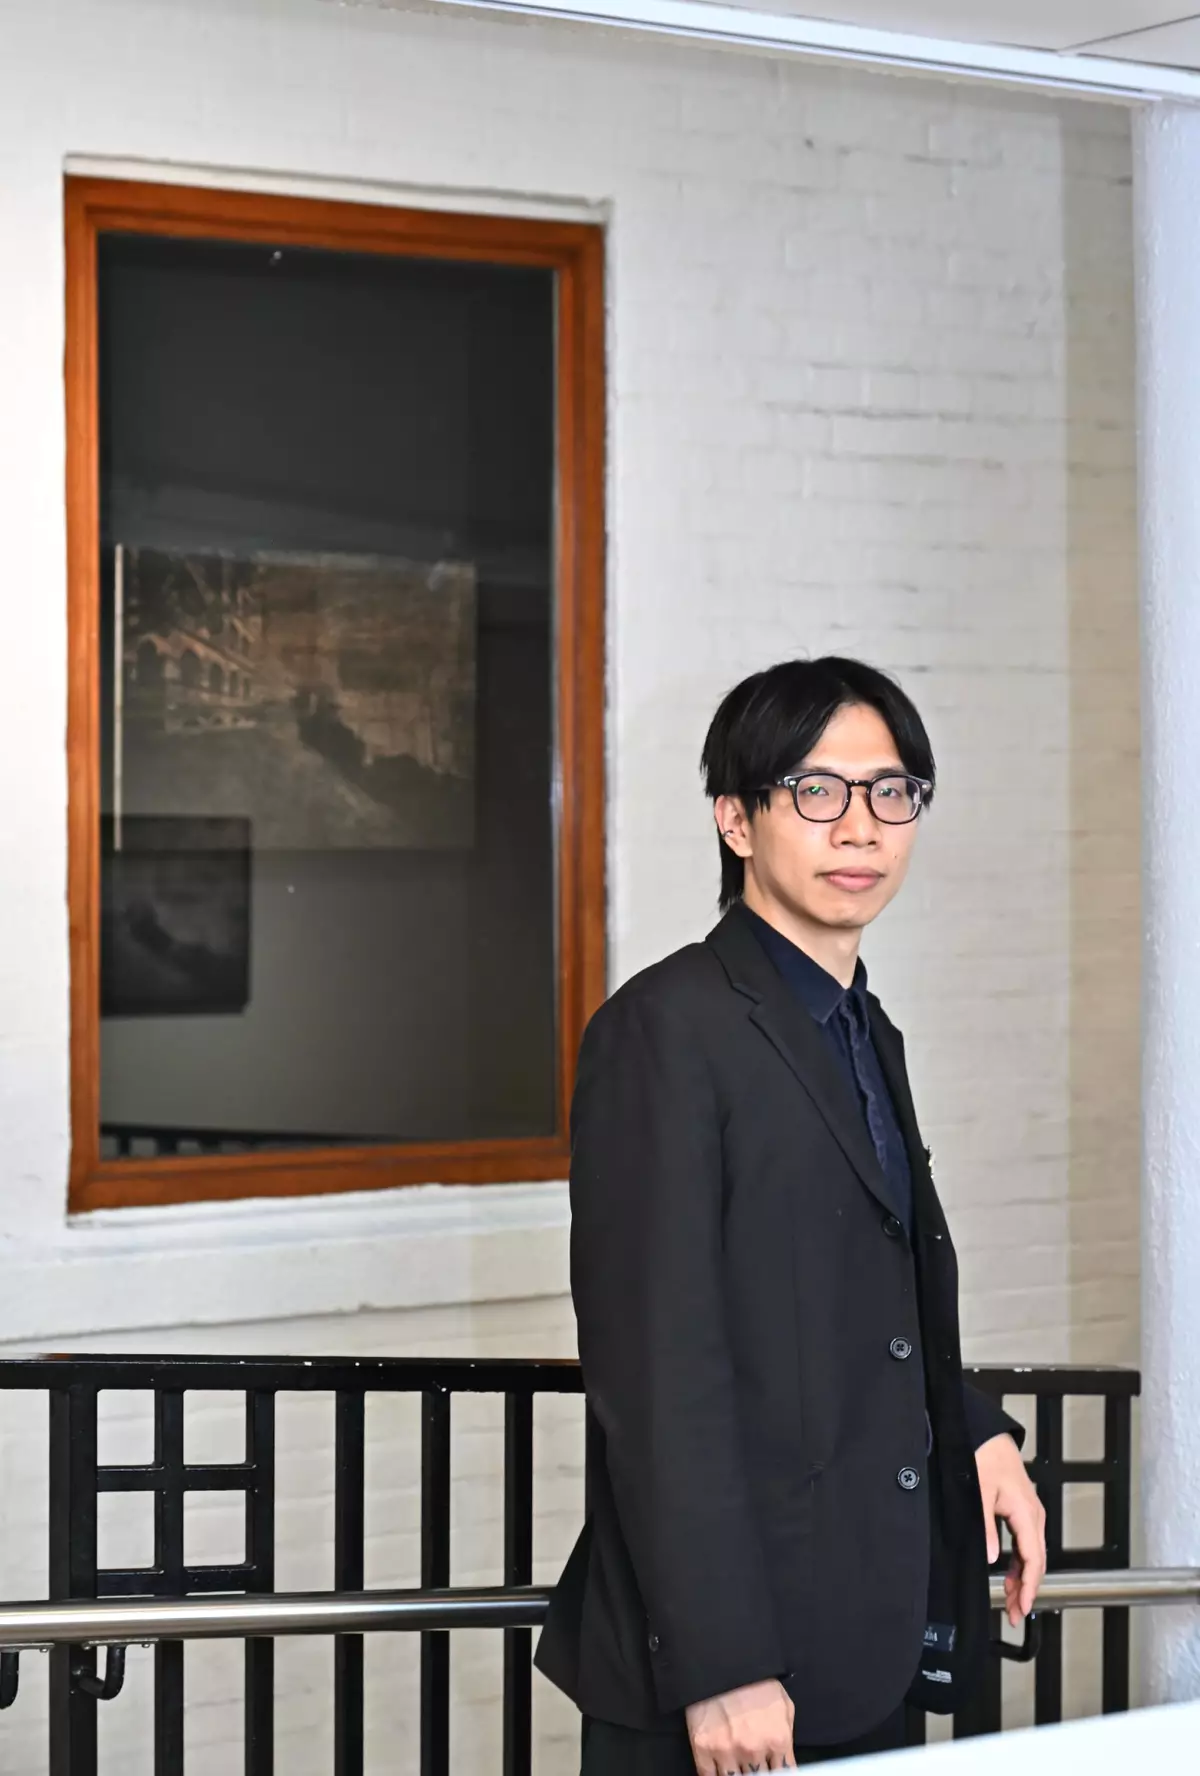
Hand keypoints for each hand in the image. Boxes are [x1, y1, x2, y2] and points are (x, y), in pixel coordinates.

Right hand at [685, 1678, 795, 1773]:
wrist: (721, 1658)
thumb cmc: (755, 1680)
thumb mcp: (783, 1705)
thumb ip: (788, 1737)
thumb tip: (786, 1763)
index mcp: (777, 1740)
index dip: (777, 1775)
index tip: (770, 1769)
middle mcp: (753, 1750)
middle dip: (757, 1772)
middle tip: (753, 1764)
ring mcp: (726, 1751)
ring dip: (737, 1774)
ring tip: (738, 1764)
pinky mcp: (702, 1748)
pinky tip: (720, 1770)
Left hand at [975, 1433, 1046, 1627]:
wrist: (986, 1434)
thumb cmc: (984, 1456)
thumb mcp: (979, 1492)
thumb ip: (984, 1527)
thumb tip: (990, 1558)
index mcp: (1026, 1512)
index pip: (1034, 1558)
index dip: (1030, 1586)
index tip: (1023, 1607)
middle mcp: (1033, 1514)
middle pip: (1037, 1561)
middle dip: (1029, 1590)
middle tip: (1016, 1614)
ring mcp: (1029, 1513)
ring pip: (1032, 1554)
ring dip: (1024, 1579)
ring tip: (1013, 1601)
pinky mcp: (1021, 1511)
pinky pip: (1026, 1544)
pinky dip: (1021, 1563)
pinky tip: (1012, 1576)